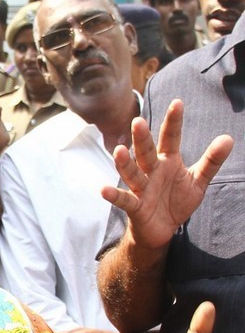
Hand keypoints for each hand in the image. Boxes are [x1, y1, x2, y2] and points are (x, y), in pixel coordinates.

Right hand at [101, 100, 232, 250]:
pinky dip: (114, 196)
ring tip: (118, 151)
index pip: (171, 138)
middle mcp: (152, 171)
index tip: (177, 103)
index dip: (173, 122)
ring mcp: (142, 188)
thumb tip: (228, 138)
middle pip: (146, 152)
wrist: (162, 230)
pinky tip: (104, 190)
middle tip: (138, 121)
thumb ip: (211, 161)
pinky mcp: (135, 207)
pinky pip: (124, 200)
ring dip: (124, 164)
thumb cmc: (177, 201)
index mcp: (168, 162)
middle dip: (142, 138)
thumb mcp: (198, 181)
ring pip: (132, 173)